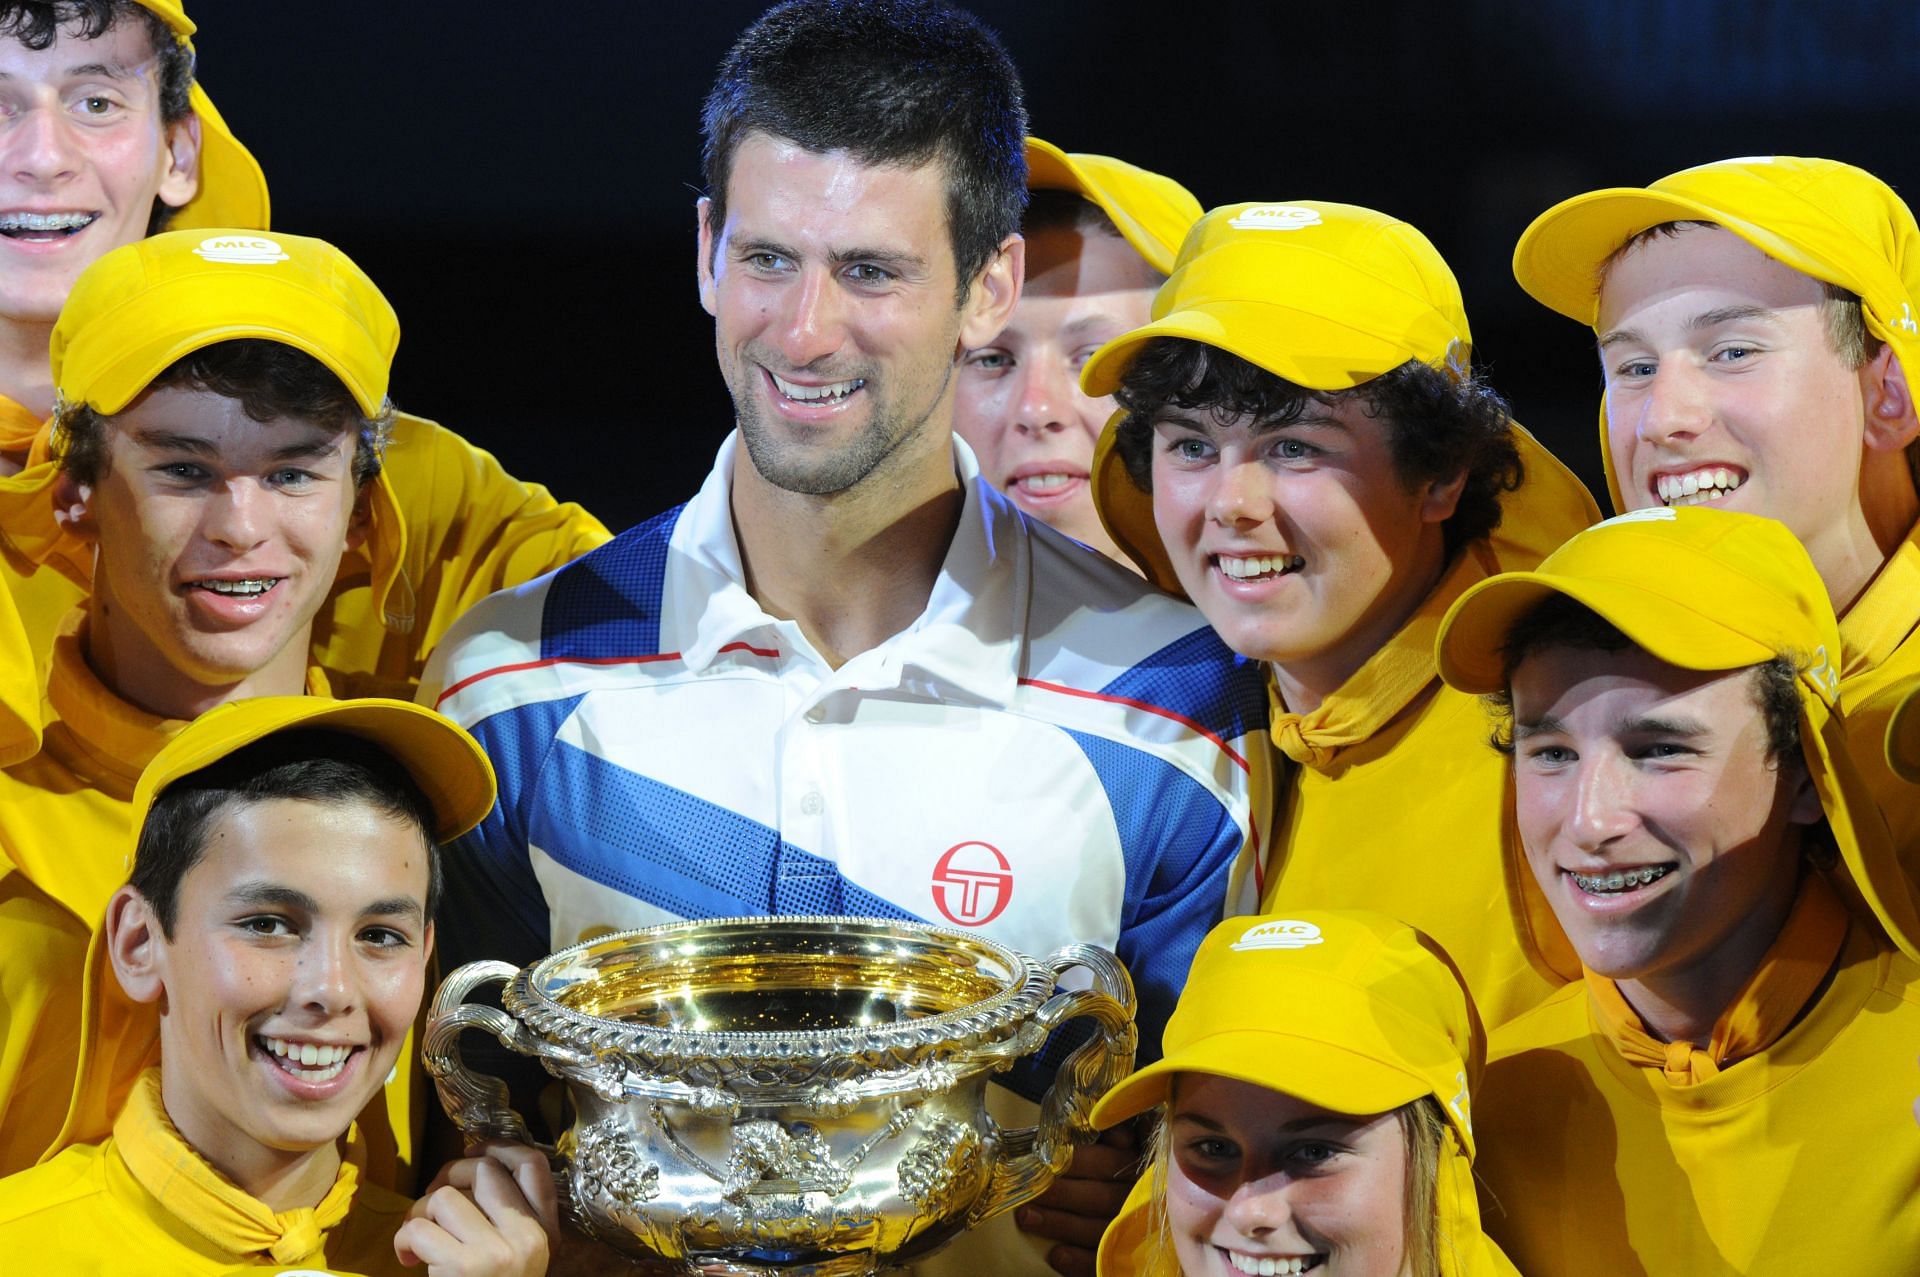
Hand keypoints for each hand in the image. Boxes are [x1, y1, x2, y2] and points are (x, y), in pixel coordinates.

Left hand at [396, 1140, 557, 1275]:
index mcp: (545, 1234)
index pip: (534, 1167)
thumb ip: (507, 1218)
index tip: (472, 1153)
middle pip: (484, 1171)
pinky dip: (403, 1241)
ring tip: (418, 1242)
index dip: (499, 1148)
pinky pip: (419, 1228)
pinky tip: (407, 1260)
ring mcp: (499, 1252)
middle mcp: (528, 1238)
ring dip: (419, 1214)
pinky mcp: (465, 1267)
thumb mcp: (517, 1257)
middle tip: (431, 1205)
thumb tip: (471, 1166)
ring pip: (445, 1196)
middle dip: (448, 1176)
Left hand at [1015, 1124, 1141, 1276]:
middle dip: (1061, 1193)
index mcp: (1134, 1167)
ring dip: (1060, 1224)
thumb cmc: (1117, 1170)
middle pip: (1099, 1197)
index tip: (1045, 1161)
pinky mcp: (1124, 1257)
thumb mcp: (1121, 1145)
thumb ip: (1112, 1134)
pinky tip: (1055, 1256)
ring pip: (1097, 1229)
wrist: (1147, 1218)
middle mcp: (1136, 1199)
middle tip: (1028, 1191)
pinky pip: (1101, 1262)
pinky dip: (1079, 1260)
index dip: (1076, 1162)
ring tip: (1026, 1218)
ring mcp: (1131, 1231)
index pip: (1106, 1163)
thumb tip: (1107, 1129)